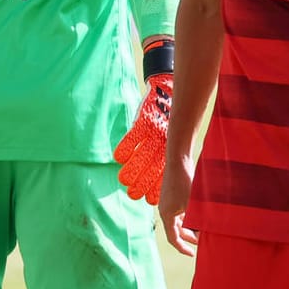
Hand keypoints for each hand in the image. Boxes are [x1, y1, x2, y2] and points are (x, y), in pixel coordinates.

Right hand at [115, 73, 170, 203]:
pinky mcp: (145, 119)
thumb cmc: (163, 116)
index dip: (156, 185)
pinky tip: (119, 157)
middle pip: (153, 164)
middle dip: (143, 181)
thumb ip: (161, 154)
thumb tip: (156, 179)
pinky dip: (127, 145)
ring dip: (134, 167)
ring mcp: (154, 131)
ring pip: (144, 152)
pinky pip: (135, 134)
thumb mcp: (166, 135)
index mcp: (170, 147)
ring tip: (124, 181)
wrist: (166, 88)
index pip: (163, 170)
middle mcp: (163, 141)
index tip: (148, 200)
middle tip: (133, 195)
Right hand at [157, 153, 197, 256]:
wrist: (178, 159)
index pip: (173, 238)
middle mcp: (165, 210)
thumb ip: (197, 220)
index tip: (192, 254)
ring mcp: (169, 202)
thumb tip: (205, 235)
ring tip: (203, 229)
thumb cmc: (185, 181)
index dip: (183, 248)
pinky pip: (180, 211)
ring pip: (180, 220)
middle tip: (202, 242)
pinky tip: (200, 215)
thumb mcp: (193, 204)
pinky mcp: (173, 194)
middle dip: (189, 237)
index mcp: (167, 215)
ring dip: (190, 226)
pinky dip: (189, 216)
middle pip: (177, 230)